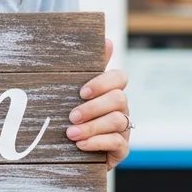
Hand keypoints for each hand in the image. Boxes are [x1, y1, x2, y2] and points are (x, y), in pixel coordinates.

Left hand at [66, 37, 130, 169]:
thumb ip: (89, 68)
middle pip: (119, 99)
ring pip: (117, 121)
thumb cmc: (72, 117)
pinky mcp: (121, 149)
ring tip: (71, 133)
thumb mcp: (74, 93)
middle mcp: (120, 108)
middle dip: (93, 108)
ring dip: (92, 127)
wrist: (68, 151)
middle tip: (71, 116)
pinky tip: (81, 144)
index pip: (120, 78)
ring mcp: (123, 128)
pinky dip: (97, 142)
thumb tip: (107, 40)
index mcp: (110, 91)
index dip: (103, 83)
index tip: (81, 92)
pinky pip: (117, 142)